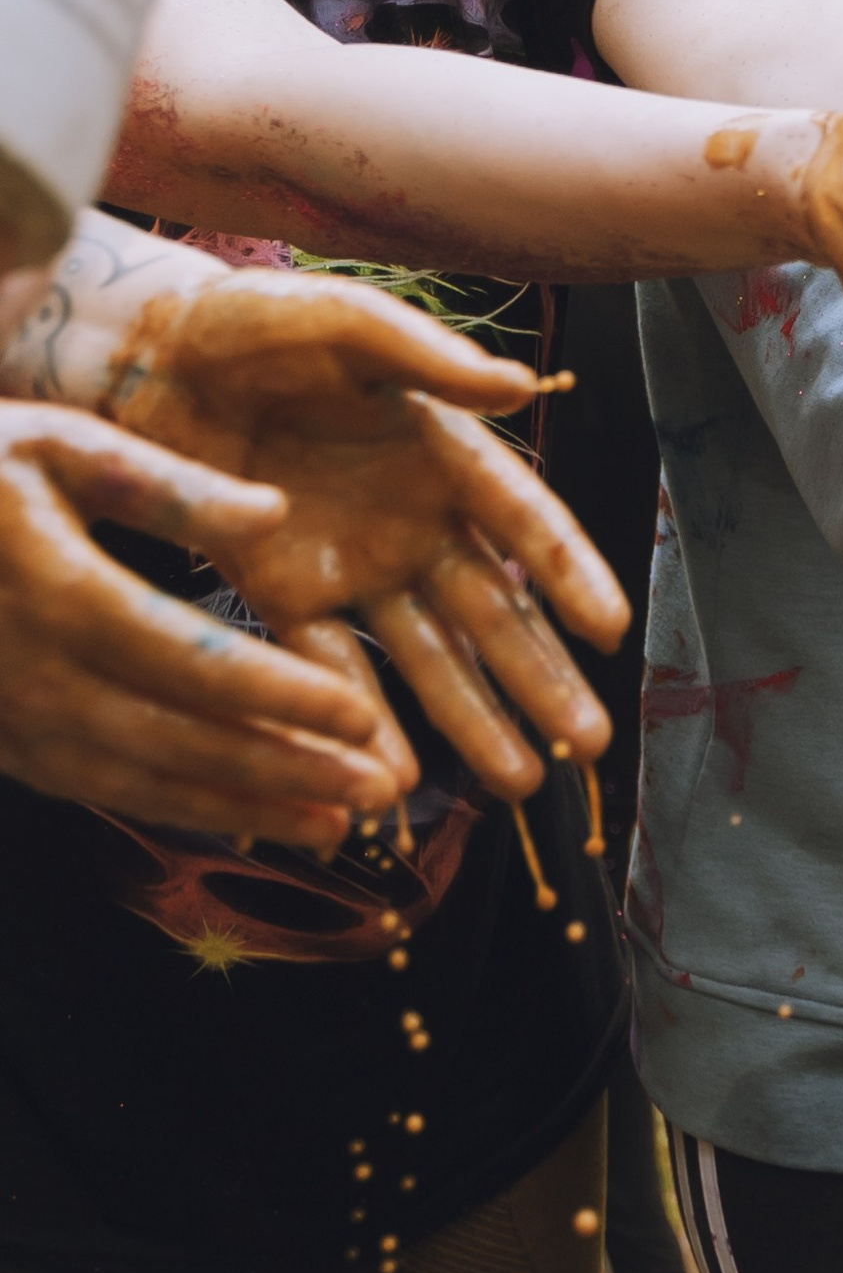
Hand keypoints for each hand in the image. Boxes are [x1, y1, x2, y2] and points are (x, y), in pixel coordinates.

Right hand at [0, 402, 416, 843]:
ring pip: (140, 780)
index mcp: (55, 589)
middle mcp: (30, 671)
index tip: (358, 718)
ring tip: (334, 827)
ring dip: (241, 806)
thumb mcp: (56, 445)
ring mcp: (9, 719)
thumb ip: (166, 486)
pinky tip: (246, 815)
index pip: (187, 658)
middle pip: (175, 737)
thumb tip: (275, 514)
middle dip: (282, 771)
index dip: (276, 694)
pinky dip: (176, 808)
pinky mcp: (3, 744)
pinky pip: (100, 787)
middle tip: (375, 794)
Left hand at [106, 272, 625, 801]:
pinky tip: (393, 778)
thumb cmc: (254, 322)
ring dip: (474, 720)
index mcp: (442, 451)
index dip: (569, 575)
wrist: (147, 355)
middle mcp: (413, 520)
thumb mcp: (345, 323)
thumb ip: (428, 359)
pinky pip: (333, 668)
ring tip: (520, 783)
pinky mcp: (283, 596)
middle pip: (491, 612)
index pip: (524, 522)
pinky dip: (361, 722)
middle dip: (541, 679)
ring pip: (428, 657)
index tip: (612, 631)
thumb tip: (521, 387)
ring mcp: (352, 565)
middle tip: (589, 744)